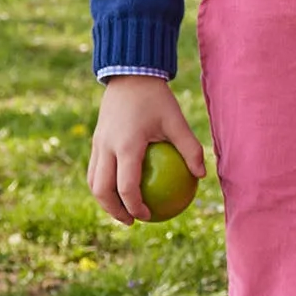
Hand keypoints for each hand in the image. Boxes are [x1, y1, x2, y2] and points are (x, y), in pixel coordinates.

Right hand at [88, 75, 206, 225]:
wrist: (130, 74)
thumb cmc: (157, 99)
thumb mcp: (177, 121)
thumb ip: (190, 148)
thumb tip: (201, 176)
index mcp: (126, 145)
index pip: (126, 186)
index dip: (135, 206)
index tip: (148, 216)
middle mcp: (107, 147)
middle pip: (102, 190)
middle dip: (114, 210)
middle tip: (131, 221)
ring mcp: (97, 143)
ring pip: (93, 181)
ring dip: (105, 200)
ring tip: (122, 210)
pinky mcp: (95, 139)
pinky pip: (95, 168)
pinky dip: (104, 183)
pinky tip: (121, 187)